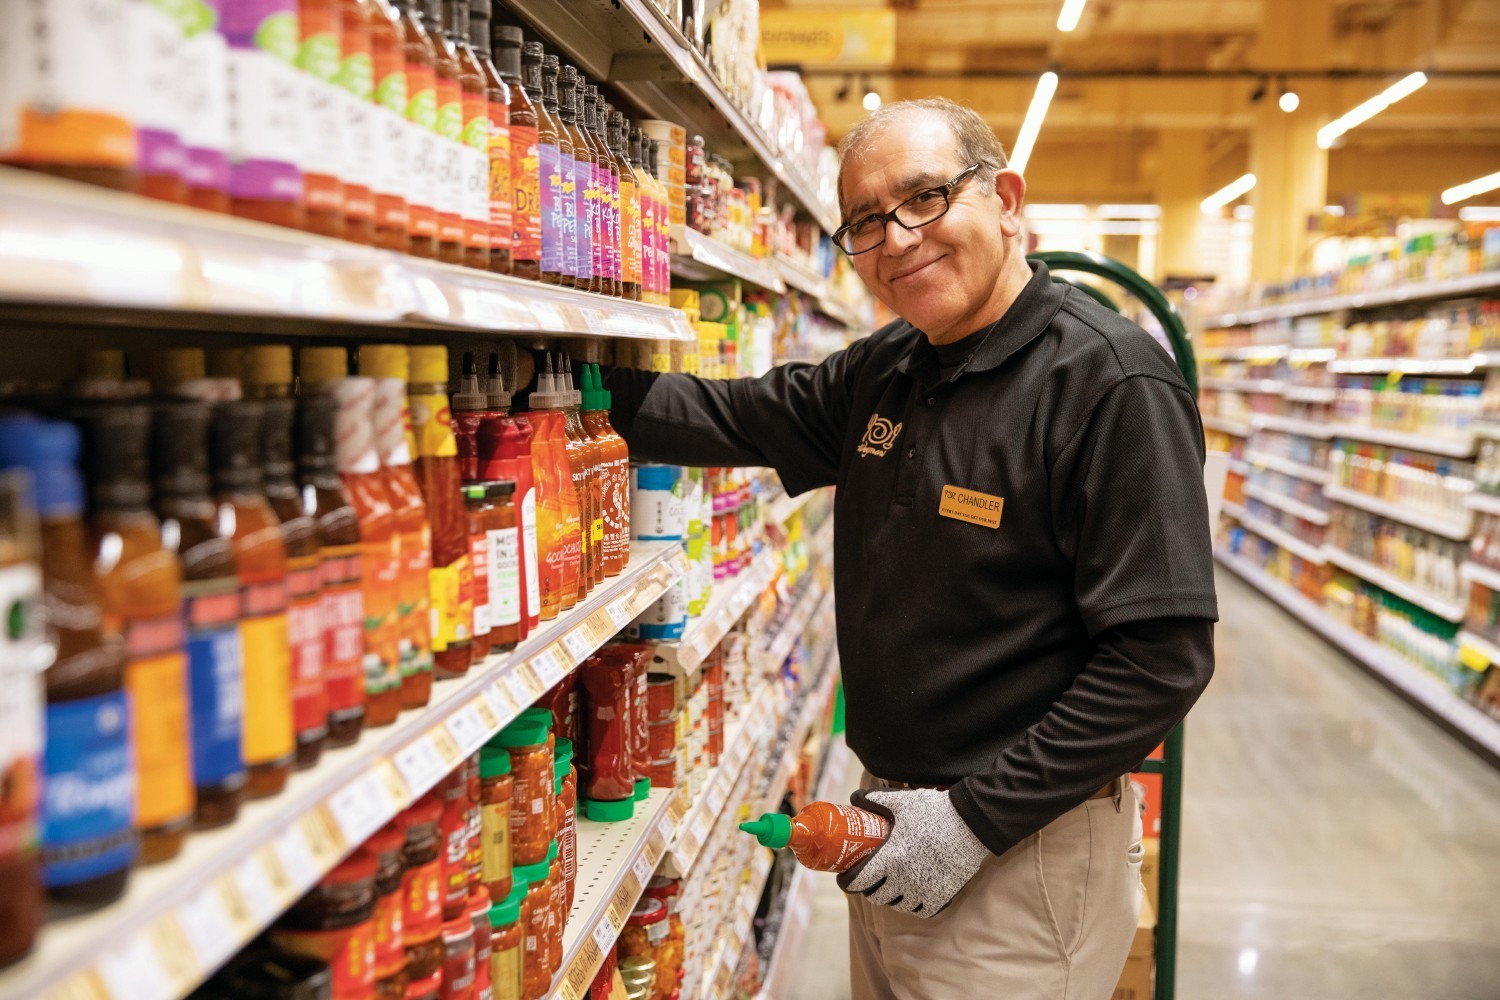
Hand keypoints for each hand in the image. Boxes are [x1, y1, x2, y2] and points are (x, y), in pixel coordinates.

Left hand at [836, 787, 989, 917]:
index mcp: (889, 859)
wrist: (971, 823)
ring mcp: (923, 891)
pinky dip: (913, 906)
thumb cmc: (933, 811)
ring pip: (898, 906)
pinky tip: (912, 895)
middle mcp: (904, 880)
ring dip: (891, 898)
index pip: (858, 882)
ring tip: (891, 886)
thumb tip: (854, 799)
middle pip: (876, 897)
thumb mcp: (901, 802)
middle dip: (868, 889)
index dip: (847, 881)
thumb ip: (875, 800)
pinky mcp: (941, 897)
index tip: (844, 877)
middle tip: (869, 878)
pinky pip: (920, 911)